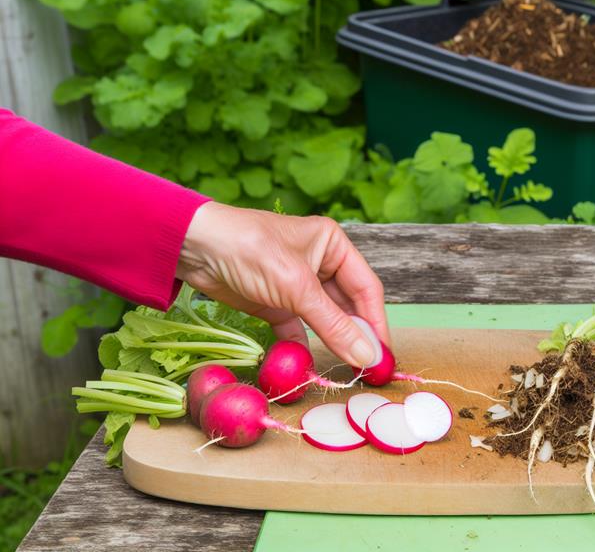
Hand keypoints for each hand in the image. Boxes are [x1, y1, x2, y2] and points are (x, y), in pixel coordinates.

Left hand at [176, 202, 388, 367]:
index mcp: (333, 245)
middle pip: (347, 306)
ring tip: (345, 370)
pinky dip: (302, 344)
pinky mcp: (274, 302)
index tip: (383, 356)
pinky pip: (297, 328)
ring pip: (324, 319)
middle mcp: (320, 262)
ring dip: (332, 342)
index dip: (376, 323)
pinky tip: (308, 363)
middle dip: (356, 336)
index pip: (366, 288)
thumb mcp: (296, 288)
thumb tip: (366, 357)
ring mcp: (297, 284)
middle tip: (367, 370)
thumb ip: (333, 325)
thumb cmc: (248, 250)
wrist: (191, 247)